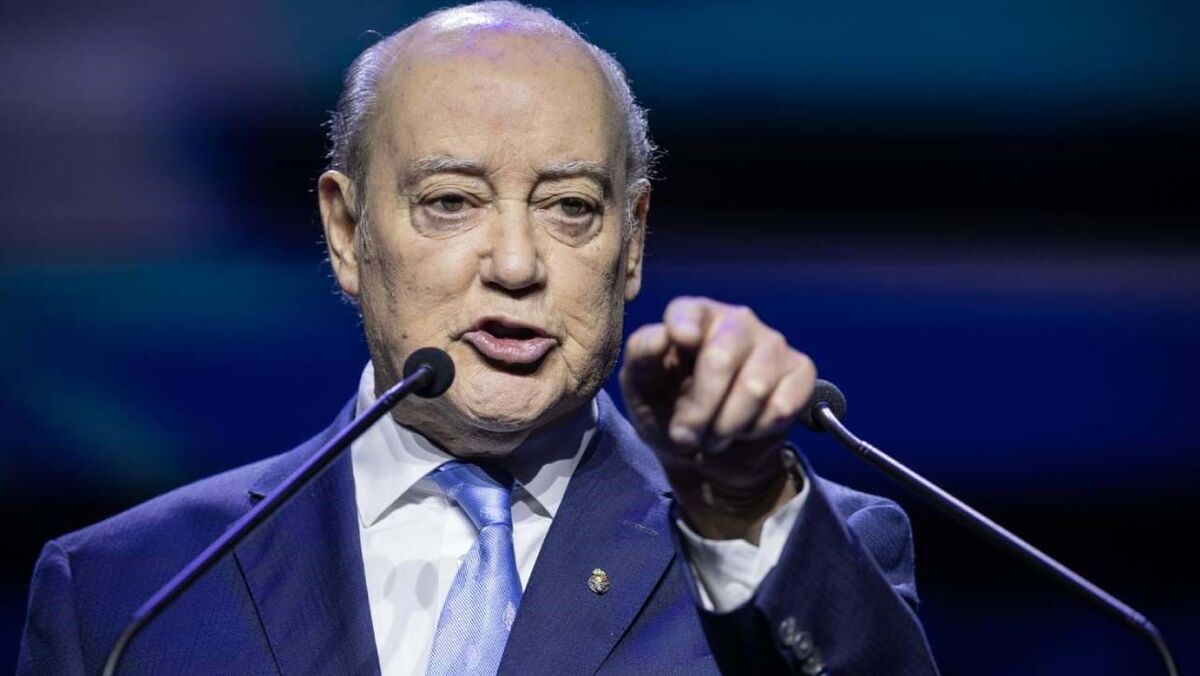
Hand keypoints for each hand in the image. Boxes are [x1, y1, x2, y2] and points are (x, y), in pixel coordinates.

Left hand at [619, 297, 815, 543]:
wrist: (706, 451)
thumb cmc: (668, 410)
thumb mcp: (641, 389)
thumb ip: (642, 357)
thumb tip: (662, 337)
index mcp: (694, 316)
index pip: (688, 312)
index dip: (684, 326)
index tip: (682, 341)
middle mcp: (736, 320)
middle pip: (721, 358)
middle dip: (700, 409)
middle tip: (685, 436)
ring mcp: (772, 343)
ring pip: (753, 388)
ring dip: (726, 426)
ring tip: (714, 436)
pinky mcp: (800, 371)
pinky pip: (781, 406)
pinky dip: (757, 430)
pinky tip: (746, 428)